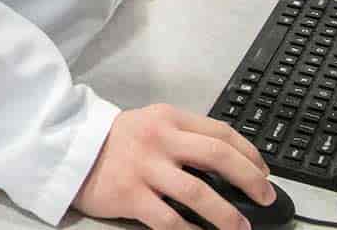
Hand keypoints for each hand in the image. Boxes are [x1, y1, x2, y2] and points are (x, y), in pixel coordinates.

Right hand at [73, 105, 275, 229]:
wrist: (69, 148)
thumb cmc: (117, 141)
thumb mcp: (151, 124)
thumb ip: (183, 138)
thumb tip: (227, 165)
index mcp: (169, 118)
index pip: (221, 132)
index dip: (250, 153)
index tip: (264, 171)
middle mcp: (160, 139)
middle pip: (218, 156)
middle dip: (251, 179)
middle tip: (267, 197)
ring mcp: (144, 167)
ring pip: (198, 192)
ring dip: (226, 214)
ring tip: (241, 228)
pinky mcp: (129, 195)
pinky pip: (169, 219)